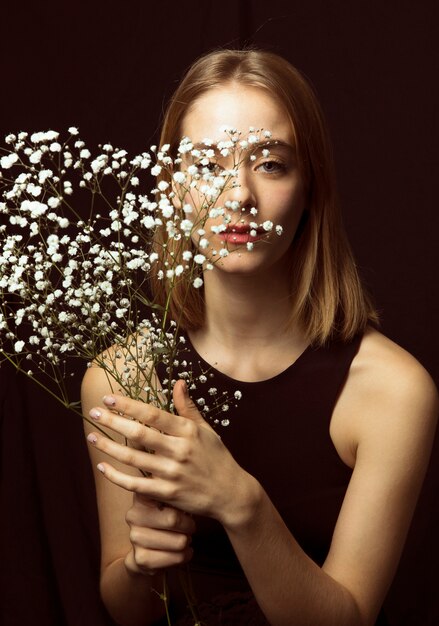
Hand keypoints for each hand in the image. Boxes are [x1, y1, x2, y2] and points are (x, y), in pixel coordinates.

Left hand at [86, 380, 255, 525]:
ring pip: (132, 458)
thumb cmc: (217, 458)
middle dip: (113, 421)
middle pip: (139, 434)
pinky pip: (135, 484)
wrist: (231, 493)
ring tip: (91, 437)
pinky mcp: (167, 493)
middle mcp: (179, 450)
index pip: (152, 414)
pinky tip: (102, 467)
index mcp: (188, 431)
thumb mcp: (206, 430)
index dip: (129, 405)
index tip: (109, 398)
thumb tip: (178, 382)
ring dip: (108, 446)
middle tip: (93, 412)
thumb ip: (187, 407)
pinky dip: (116, 476)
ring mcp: (172, 473)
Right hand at [124, 494, 194, 575]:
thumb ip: (176, 496)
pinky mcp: (141, 558)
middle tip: (189, 528)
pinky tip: (183, 552)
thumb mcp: (170, 502)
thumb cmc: (166, 519)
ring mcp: (135, 537)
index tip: (186, 507)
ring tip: (185, 540)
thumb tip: (190, 495)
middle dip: (189, 526)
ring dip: (187, 542)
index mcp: (141, 497)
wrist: (147, 550)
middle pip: (173, 519)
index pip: (167, 496)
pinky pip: (176, 557)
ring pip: (179, 541)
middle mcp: (133, 515)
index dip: (182, 504)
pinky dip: (185, 556)